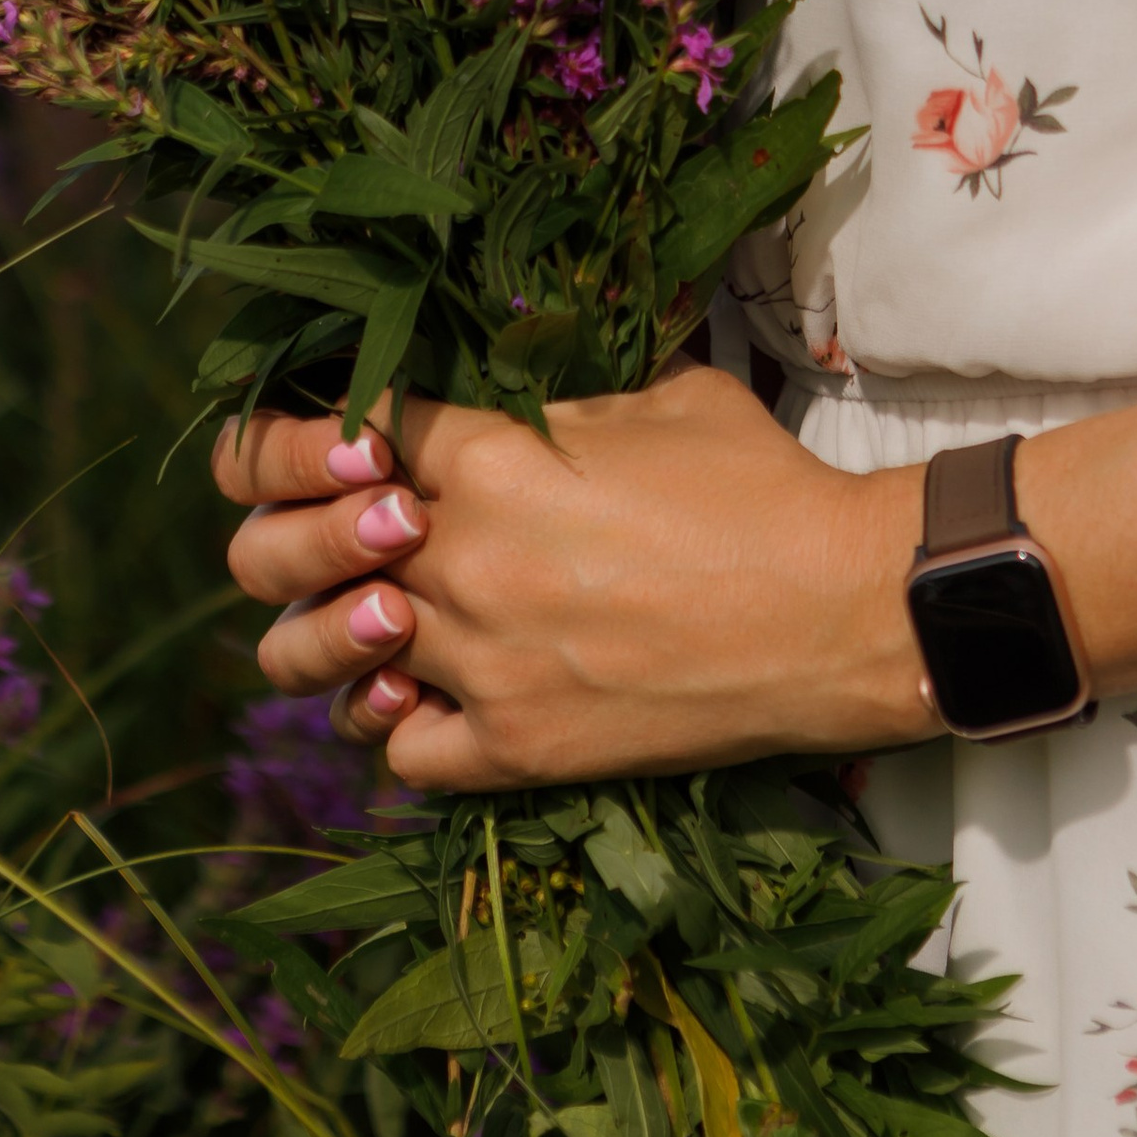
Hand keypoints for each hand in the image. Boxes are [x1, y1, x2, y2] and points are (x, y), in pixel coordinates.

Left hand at [213, 365, 932, 792]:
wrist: (837, 609)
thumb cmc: (759, 485)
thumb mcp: (658, 396)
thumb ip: (562, 394)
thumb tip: (522, 388)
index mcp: (490, 455)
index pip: (348, 423)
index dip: (339, 423)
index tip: (362, 434)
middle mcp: (461, 558)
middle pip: (299, 541)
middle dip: (303, 523)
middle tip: (354, 523)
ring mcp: (481, 662)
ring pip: (327, 650)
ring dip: (335, 628)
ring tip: (379, 614)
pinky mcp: (515, 748)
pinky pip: (398, 749)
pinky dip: (398, 722)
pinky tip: (432, 694)